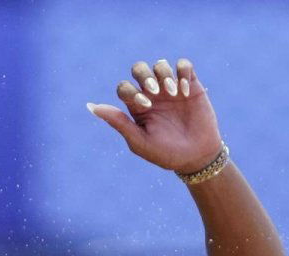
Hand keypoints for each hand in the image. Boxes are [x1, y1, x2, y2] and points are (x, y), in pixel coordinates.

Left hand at [87, 58, 222, 172]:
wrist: (197, 158)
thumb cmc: (166, 154)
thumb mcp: (140, 141)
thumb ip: (118, 122)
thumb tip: (91, 106)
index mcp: (137, 107)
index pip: (124, 87)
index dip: (131, 91)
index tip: (145, 105)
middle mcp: (152, 94)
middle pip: (139, 69)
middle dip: (144, 75)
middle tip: (155, 91)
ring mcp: (171, 88)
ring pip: (160, 64)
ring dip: (164, 74)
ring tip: (173, 93)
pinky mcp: (191, 85)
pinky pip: (183, 65)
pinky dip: (182, 72)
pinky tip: (185, 91)